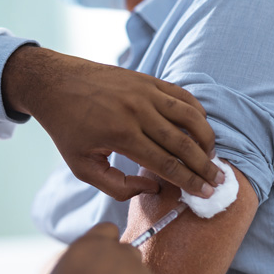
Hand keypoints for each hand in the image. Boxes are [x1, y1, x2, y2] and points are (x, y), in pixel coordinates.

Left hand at [2, 46, 223, 199]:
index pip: (166, 164)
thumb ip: (116, 186)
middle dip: (204, 165)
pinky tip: (200, 128)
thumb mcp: (82, 166)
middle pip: (183, 143)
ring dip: (206, 137)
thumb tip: (153, 188)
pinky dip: (196, 111)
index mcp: (121, 135)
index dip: (189, 181)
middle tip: (219, 181)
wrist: (54, 83)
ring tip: (212, 156)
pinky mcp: (146, 79)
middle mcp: (137, 111)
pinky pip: (181, 95)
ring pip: (189, 116)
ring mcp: (144, 91)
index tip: (206, 193)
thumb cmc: (67, 128)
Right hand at [35, 223, 161, 273]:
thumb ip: (71, 257)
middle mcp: (118, 250)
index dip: (108, 245)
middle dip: (122, 266)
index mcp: (92, 242)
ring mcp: (137, 269)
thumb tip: (79, 256)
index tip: (103, 260)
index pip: (109, 230)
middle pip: (128, 251)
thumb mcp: (52, 271)